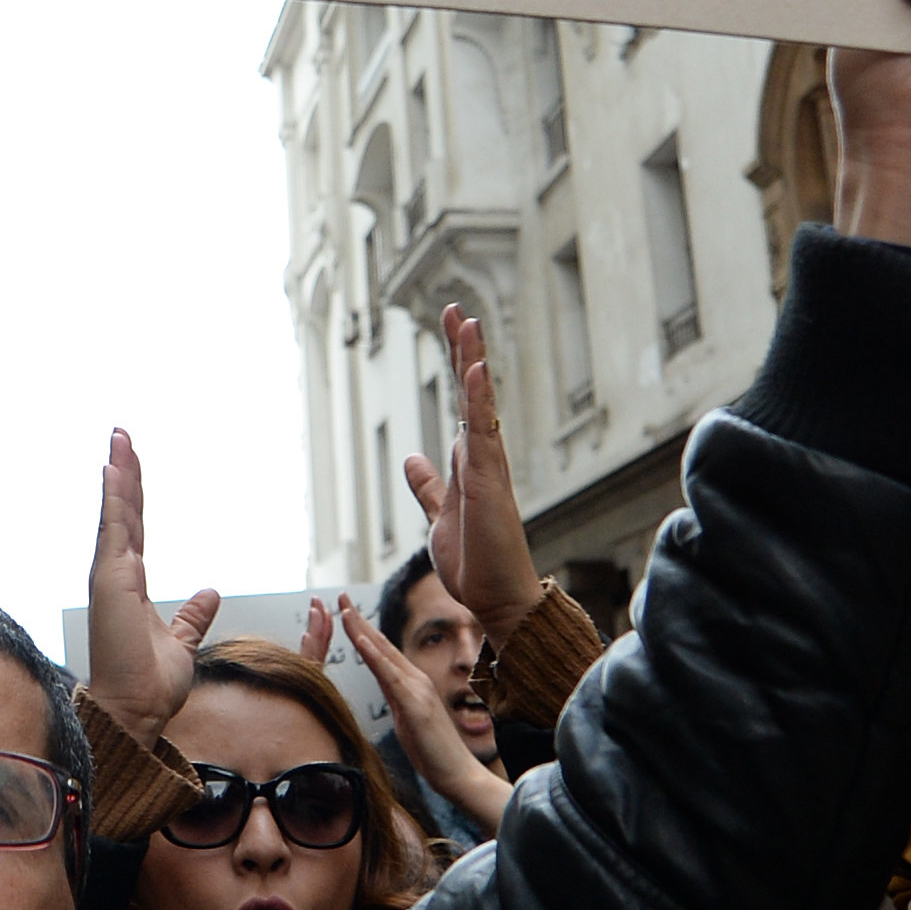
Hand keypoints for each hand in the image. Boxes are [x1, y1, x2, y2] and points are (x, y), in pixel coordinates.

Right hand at [84, 431, 219, 740]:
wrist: (134, 710)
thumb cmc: (149, 685)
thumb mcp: (181, 643)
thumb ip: (191, 617)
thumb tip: (209, 594)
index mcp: (130, 586)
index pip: (134, 530)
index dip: (134, 496)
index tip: (131, 466)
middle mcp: (115, 575)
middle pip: (123, 513)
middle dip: (124, 473)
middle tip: (122, 436)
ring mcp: (109, 575)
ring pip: (116, 513)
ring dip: (117, 473)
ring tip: (119, 438)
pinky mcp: (109, 580)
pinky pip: (115, 528)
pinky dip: (115, 496)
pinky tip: (115, 468)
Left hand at [338, 601, 510, 835]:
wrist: (460, 775)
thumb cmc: (435, 754)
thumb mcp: (410, 721)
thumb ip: (401, 702)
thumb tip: (390, 693)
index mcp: (411, 685)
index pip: (382, 652)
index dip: (363, 630)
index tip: (345, 611)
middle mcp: (416, 680)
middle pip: (381, 644)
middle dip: (359, 619)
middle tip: (340, 595)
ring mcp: (417, 690)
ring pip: (384, 653)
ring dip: (362, 630)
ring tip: (343, 609)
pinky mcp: (416, 704)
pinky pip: (390, 675)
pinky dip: (373, 655)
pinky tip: (359, 640)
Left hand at [398, 303, 540, 632]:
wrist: (497, 599)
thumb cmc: (476, 563)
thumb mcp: (438, 517)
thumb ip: (428, 487)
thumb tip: (412, 458)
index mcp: (471, 463)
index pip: (462, 402)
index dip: (457, 365)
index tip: (451, 327)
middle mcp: (483, 458)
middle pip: (472, 393)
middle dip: (463, 351)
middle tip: (455, 310)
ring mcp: (488, 467)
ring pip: (480, 405)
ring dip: (472, 363)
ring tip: (467, 322)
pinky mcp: (489, 483)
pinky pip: (483, 434)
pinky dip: (479, 401)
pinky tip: (476, 370)